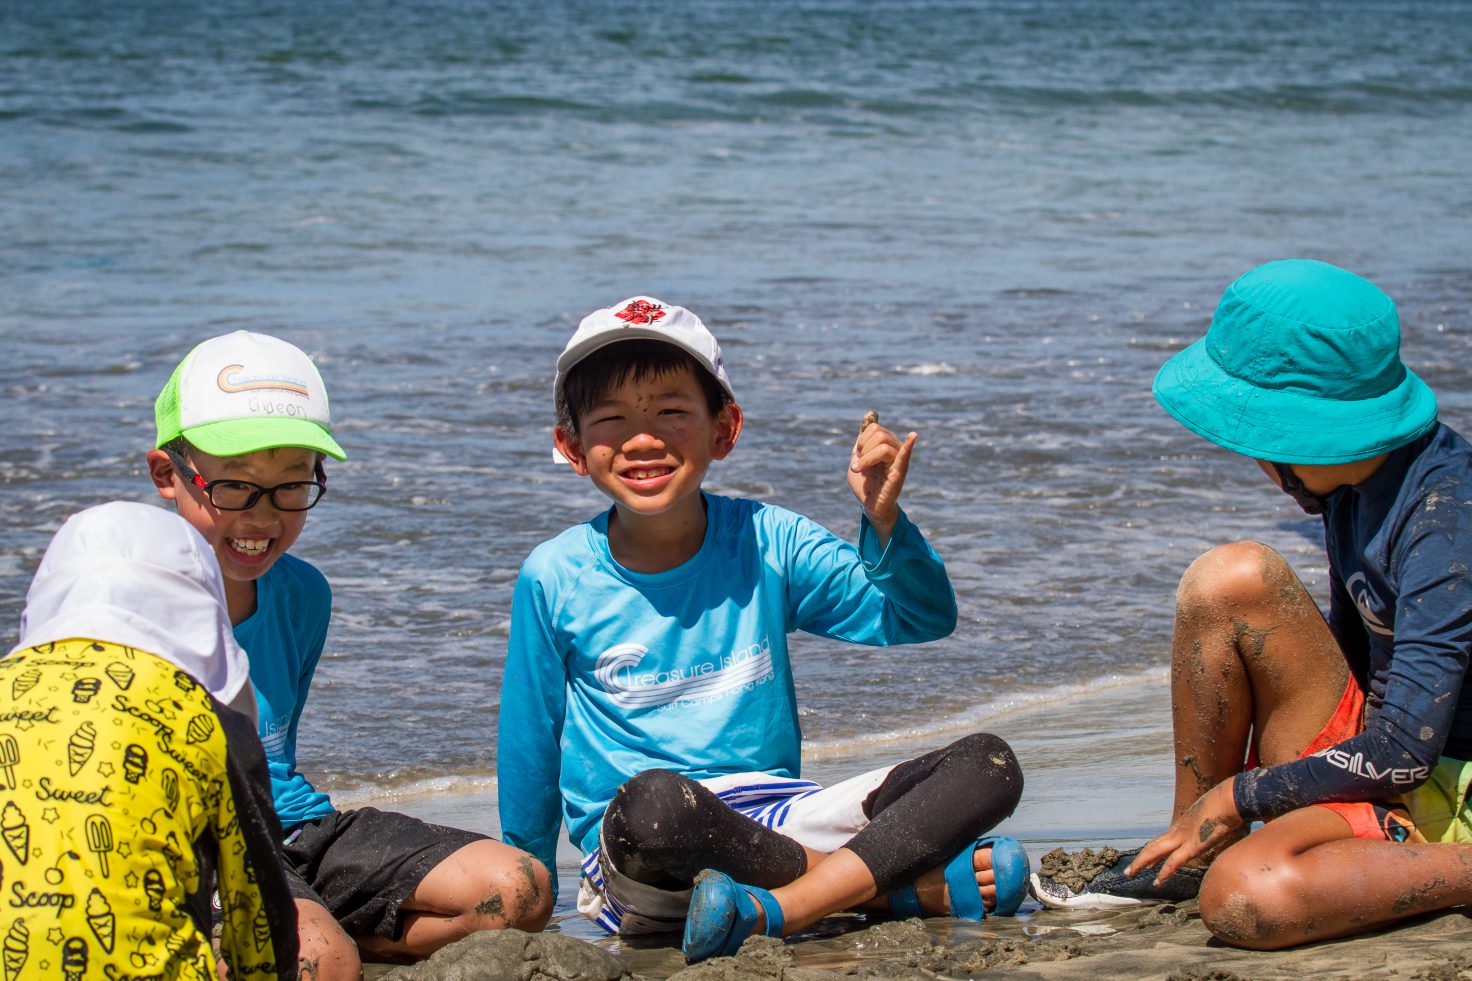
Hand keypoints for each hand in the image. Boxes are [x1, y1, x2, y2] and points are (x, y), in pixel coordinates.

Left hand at [848, 410, 916, 544]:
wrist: (869, 506)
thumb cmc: (865, 484)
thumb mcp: (858, 457)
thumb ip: (863, 438)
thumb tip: (871, 414)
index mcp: (887, 445)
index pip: (875, 428)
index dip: (862, 438)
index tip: (858, 453)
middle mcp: (896, 450)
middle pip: (880, 435)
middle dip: (863, 448)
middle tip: (858, 465)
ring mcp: (899, 461)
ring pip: (883, 446)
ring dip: (865, 459)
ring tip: (859, 470)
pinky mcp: (899, 473)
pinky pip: (904, 456)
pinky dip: (909, 445)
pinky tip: (913, 436)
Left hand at [1126, 777, 1242, 884]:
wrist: (1231, 799)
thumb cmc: (1229, 804)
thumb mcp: (1216, 812)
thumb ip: (1214, 820)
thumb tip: (1223, 823)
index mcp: (1184, 824)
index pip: (1164, 840)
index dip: (1154, 850)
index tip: (1147, 862)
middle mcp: (1179, 830)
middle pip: (1154, 846)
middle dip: (1142, 858)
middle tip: (1130, 870)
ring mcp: (1183, 837)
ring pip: (1155, 852)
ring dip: (1142, 863)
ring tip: (1130, 874)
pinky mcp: (1192, 846)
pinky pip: (1174, 861)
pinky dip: (1164, 872)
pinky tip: (1157, 882)